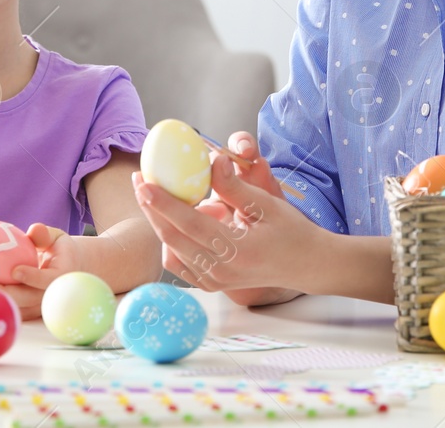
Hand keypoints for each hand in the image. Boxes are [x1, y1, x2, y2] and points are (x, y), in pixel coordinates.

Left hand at [0, 223, 85, 320]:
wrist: (67, 269)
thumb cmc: (58, 249)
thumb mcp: (55, 237)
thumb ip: (44, 235)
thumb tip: (34, 230)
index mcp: (62, 275)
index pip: (49, 279)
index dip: (33, 277)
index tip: (15, 270)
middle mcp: (53, 295)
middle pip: (30, 299)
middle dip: (6, 293)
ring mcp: (42, 306)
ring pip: (20, 308)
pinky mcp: (32, 311)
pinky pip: (15, 311)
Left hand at [132, 133, 316, 302]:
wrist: (305, 264)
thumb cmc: (290, 230)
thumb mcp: (266, 204)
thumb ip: (234, 186)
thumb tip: (212, 160)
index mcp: (237, 250)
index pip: (190, 224)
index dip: (163, 202)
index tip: (144, 182)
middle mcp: (222, 272)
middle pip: (172, 237)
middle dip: (151, 208)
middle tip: (139, 181)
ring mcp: (215, 282)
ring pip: (171, 250)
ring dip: (161, 223)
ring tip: (164, 197)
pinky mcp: (211, 284)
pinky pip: (179, 262)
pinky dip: (172, 240)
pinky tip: (179, 220)